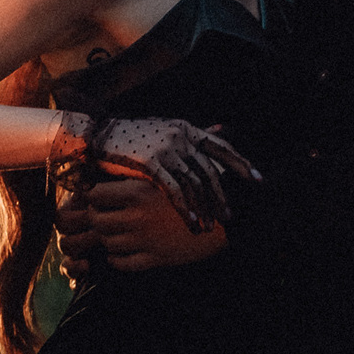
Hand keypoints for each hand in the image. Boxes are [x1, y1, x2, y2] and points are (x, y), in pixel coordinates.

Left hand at [56, 178, 233, 274]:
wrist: (227, 217)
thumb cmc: (197, 190)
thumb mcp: (167, 175)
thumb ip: (140, 174)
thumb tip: (111, 162)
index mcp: (139, 190)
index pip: (95, 194)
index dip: (93, 197)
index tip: (100, 198)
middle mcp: (138, 215)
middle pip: (96, 220)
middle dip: (96, 220)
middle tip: (104, 217)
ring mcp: (146, 239)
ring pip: (107, 243)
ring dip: (107, 239)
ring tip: (116, 233)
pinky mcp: (156, 258)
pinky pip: (122, 263)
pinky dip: (117, 260)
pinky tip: (122, 252)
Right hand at [80, 118, 256, 229]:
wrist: (95, 135)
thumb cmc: (130, 137)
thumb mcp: (163, 131)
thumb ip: (192, 135)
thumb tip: (223, 128)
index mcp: (186, 128)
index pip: (221, 147)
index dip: (241, 163)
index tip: (257, 180)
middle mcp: (180, 136)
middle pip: (210, 170)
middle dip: (221, 195)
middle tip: (229, 216)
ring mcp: (166, 149)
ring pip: (195, 183)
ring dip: (204, 207)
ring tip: (211, 226)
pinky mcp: (151, 163)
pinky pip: (175, 190)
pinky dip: (186, 208)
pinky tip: (192, 222)